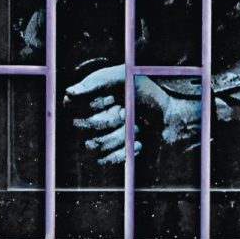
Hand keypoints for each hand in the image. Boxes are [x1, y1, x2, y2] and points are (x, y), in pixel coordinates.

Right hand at [65, 66, 202, 163]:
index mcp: (87, 100)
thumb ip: (98, 81)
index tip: (113, 98)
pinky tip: (137, 141)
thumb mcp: (125, 77)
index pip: (74, 107)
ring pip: (95, 145)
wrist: (170, 115)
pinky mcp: (110, 155)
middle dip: (110, 119)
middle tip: (126, 112)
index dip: (95, 104)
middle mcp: (88, 119)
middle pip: (84, 127)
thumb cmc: (146, 93)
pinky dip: (124, 151)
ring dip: (121, 135)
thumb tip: (69, 93)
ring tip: (136, 127)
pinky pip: (104, 161)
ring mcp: (98, 138)